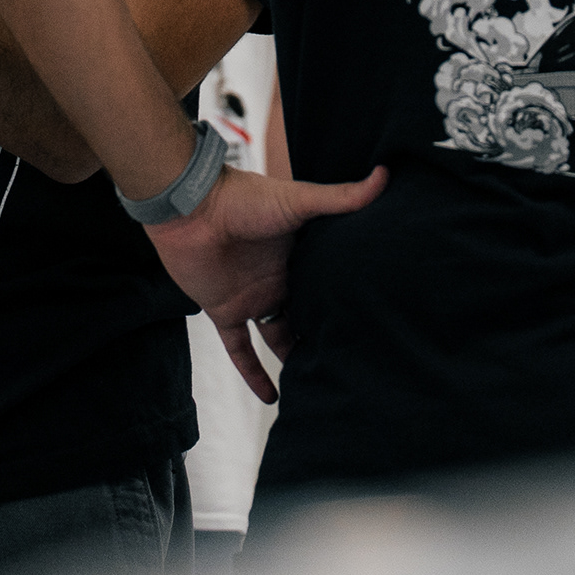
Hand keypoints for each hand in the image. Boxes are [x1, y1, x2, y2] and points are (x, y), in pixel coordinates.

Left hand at [149, 164, 387, 403]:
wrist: (190, 207)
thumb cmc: (244, 197)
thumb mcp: (299, 200)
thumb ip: (341, 197)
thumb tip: (385, 176)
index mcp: (300, 253)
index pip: (328, 283)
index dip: (346, 302)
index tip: (373, 324)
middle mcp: (279, 278)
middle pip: (306, 314)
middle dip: (325, 335)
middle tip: (354, 362)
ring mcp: (252, 296)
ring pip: (278, 337)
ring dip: (293, 359)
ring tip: (320, 384)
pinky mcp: (225, 311)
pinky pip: (241, 350)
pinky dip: (254, 373)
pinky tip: (272, 398)